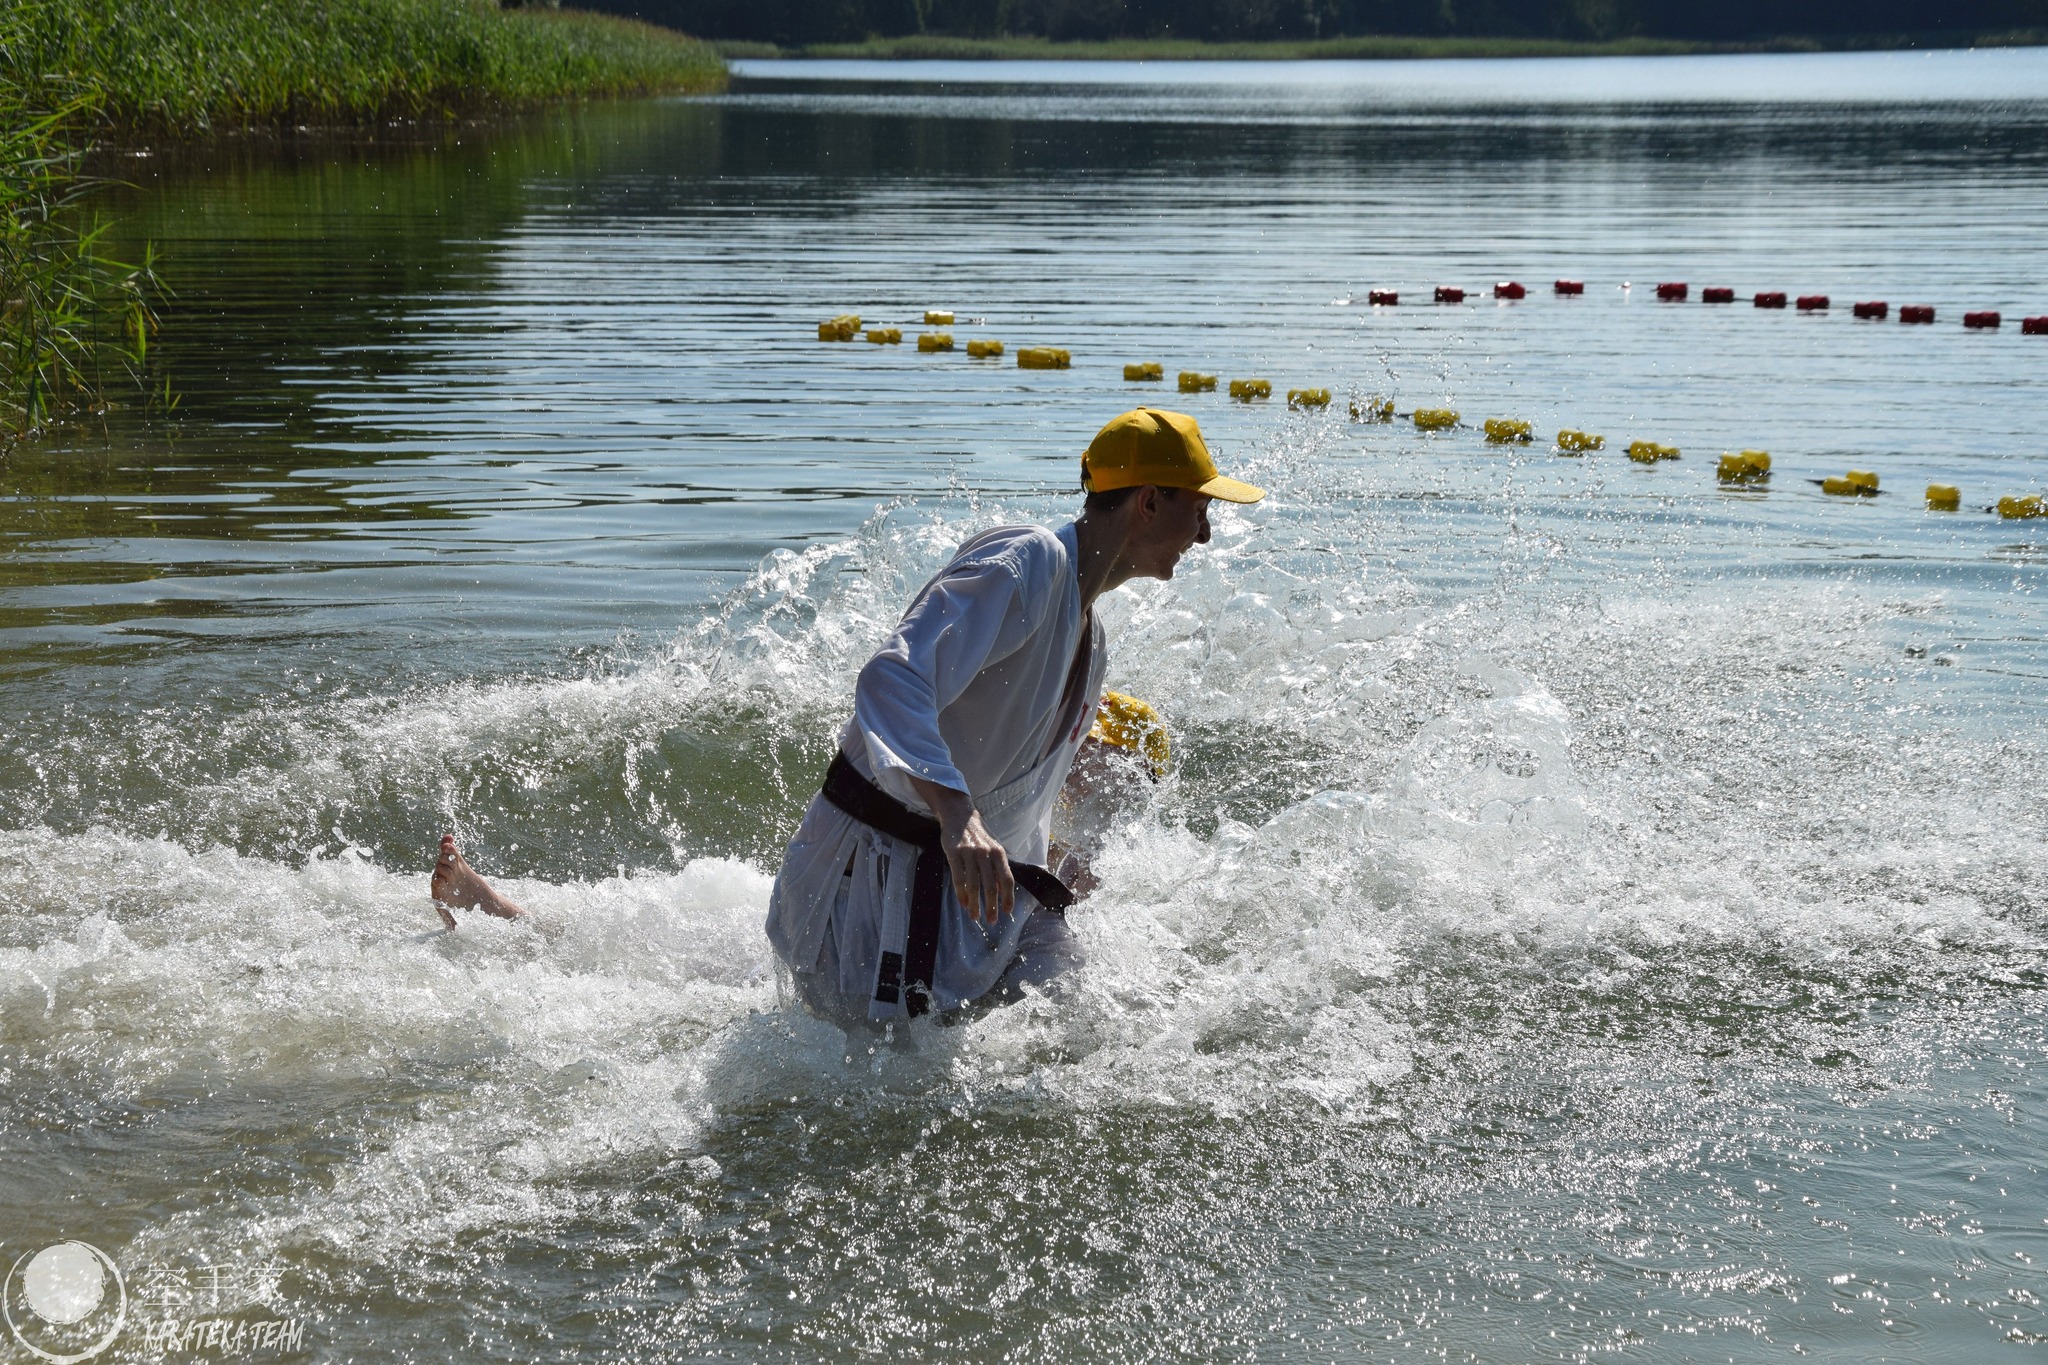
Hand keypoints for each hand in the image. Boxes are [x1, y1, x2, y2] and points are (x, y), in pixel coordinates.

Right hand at [909, 777, 1014, 923]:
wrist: (959, 817)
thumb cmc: (978, 838)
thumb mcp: (993, 849)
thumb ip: (997, 869)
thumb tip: (1002, 893)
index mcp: (999, 854)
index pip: (1007, 879)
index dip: (1008, 897)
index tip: (1007, 912)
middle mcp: (986, 854)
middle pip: (991, 885)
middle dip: (992, 906)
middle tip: (992, 920)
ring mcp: (969, 853)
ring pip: (974, 884)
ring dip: (975, 904)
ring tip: (975, 917)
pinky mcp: (954, 853)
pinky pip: (959, 878)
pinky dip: (961, 893)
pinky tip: (963, 903)